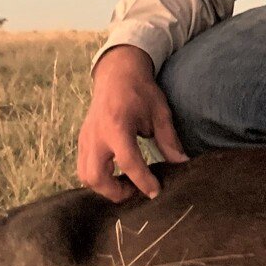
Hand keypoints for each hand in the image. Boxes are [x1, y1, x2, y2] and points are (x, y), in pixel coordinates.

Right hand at [77, 46, 187, 201]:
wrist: (118, 73)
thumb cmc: (141, 91)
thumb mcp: (160, 113)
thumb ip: (169, 141)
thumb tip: (182, 164)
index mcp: (118, 126)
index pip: (129, 162)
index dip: (143, 181)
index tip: (156, 192)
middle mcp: (97, 135)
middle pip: (96, 177)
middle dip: (117, 192)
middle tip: (136, 191)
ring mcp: (86, 138)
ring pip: (85, 176)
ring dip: (105, 187)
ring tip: (126, 184)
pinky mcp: (82, 140)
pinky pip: (83, 168)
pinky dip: (98, 177)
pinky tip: (116, 174)